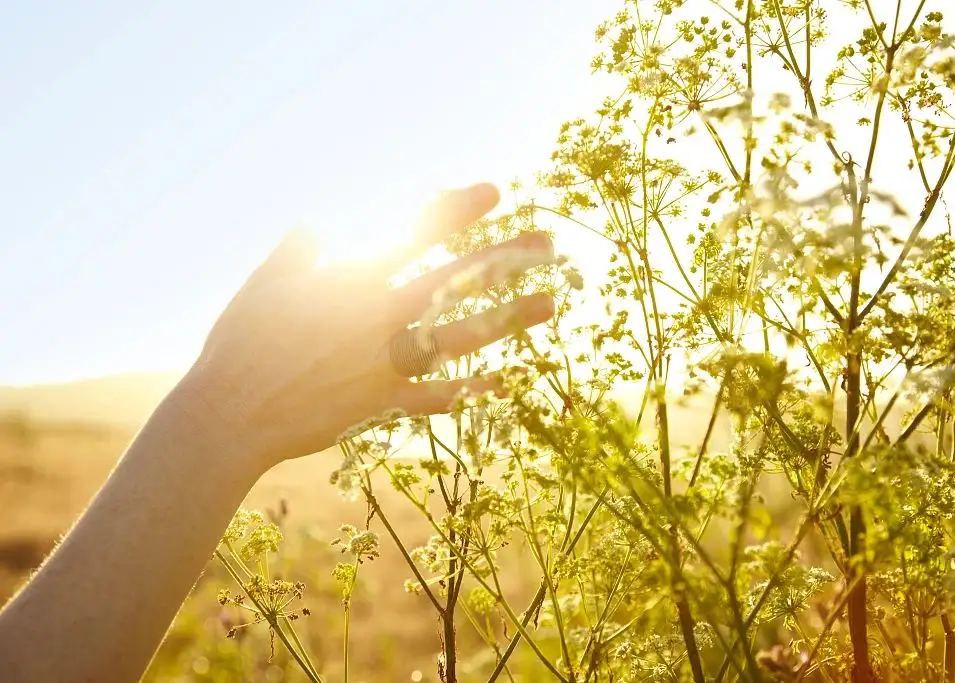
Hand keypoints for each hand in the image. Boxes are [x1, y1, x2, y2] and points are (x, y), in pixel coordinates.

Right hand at [173, 183, 553, 471]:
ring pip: (460, 336)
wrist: (229, 415)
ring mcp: (384, 361)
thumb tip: (317, 219)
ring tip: (550, 305)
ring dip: (509, 319)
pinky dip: (471, 390)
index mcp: (350, 279)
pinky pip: (436, 397)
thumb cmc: (239, 343)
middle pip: (455, 281)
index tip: (494, 191)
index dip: (458, 209)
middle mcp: (377, 317)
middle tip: (548, 245)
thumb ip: (298, 249)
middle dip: (505, 259)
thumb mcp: (264, 283)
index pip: (415, 233)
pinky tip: (507, 382)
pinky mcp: (381, 402)